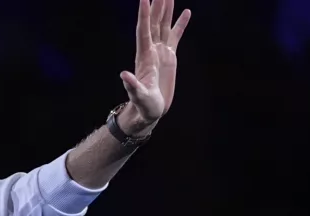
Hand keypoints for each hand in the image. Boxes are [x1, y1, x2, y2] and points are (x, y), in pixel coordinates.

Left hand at [119, 0, 191, 134]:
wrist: (149, 111)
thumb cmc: (143, 106)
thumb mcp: (138, 96)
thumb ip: (132, 86)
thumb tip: (123, 75)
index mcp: (145, 57)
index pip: (143, 30)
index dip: (144, 15)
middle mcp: (151, 51)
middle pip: (153, 23)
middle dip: (156, 6)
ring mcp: (160, 52)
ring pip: (163, 26)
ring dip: (166, 10)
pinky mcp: (169, 57)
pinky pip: (176, 36)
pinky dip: (180, 24)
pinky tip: (186, 12)